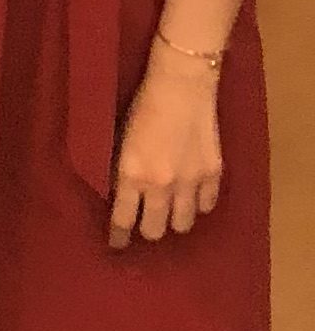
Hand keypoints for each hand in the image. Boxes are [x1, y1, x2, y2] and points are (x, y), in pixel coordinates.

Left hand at [110, 51, 222, 248]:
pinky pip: (207, 205)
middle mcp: (160, 185)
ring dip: (174, 219)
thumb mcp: (120, 140)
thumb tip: (119, 197)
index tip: (116, 245)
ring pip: (182, 224)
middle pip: (154, 230)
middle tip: (145, 223)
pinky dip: (199, 204)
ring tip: (170, 210)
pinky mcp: (214, 173)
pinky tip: (193, 195)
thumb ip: (122, 172)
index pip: (122, 219)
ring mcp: (190, 181)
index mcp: (130, 175)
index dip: (118, 236)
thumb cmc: (143, 106)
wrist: (181, 85)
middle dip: (147, 230)